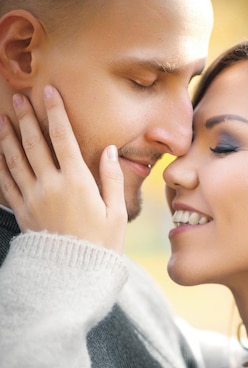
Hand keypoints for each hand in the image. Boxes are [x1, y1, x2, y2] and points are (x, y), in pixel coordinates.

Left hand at [0, 86, 126, 252]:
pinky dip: (0, 164)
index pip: (63, 138)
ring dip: (7, 136)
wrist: (73, 276)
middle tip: (18, 97)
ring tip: (2, 118)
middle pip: (34, 143)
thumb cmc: (101, 244)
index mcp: (77, 182)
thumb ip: (113, 179)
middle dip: (26, 117)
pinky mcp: (22, 211)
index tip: (50, 91)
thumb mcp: (116, 213)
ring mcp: (32, 198)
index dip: (56, 112)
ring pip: (15, 159)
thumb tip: (109, 150)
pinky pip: (6, 183)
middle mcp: (51, 185)